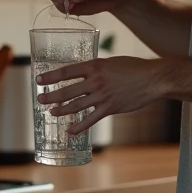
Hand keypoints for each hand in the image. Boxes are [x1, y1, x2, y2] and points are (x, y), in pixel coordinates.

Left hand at [35, 57, 164, 134]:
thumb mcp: (111, 62)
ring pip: (76, 105)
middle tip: (40, 99)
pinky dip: (79, 126)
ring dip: (61, 110)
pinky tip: (70, 130)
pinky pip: (90, 119)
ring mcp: (102, 96)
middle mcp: (95, 81)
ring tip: (52, 113)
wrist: (152, 79)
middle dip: (51, 96)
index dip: (51, 77)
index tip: (39, 80)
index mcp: (94, 66)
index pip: (67, 71)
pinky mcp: (109, 108)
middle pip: (67, 90)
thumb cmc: (133, 68)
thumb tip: (86, 74)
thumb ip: (97, 69)